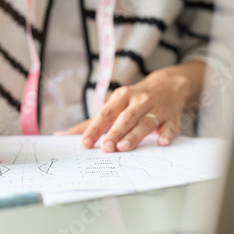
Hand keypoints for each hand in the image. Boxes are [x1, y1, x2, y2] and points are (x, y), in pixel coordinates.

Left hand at [59, 61, 204, 151]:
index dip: (95, 128)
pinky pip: (171, 126)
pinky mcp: (172, 117)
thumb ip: (90, 122)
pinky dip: (167, 134)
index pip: (105, 114)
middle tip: (106, 148)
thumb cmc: (133, 99)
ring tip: (124, 147)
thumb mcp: (113, 105)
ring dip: (135, 135)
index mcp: (122, 96)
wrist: (169, 85)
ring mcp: (157, 108)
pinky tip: (161, 142)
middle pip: (125, 118)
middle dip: (115, 133)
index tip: (85, 143)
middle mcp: (139, 101)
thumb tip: (62, 135)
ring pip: (145, 122)